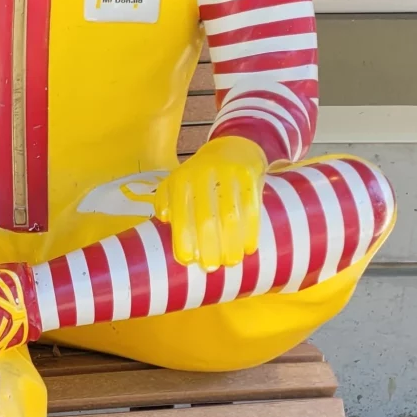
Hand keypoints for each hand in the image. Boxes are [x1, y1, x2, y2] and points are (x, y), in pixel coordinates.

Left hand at [152, 136, 268, 270]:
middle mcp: (201, 175)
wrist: (233, 149)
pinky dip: (250, 231)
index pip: (179, 212)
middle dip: (208, 246)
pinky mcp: (248, 176)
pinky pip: (251, 208)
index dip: (183, 238)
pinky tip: (248, 247)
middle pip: (206, 217)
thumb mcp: (177, 181)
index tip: (187, 260)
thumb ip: (166, 200)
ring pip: (230, 215)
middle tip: (211, 267)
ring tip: (231, 261)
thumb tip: (165, 220)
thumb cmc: (200, 175)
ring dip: (230, 243)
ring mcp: (227, 174)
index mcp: (181, 179)